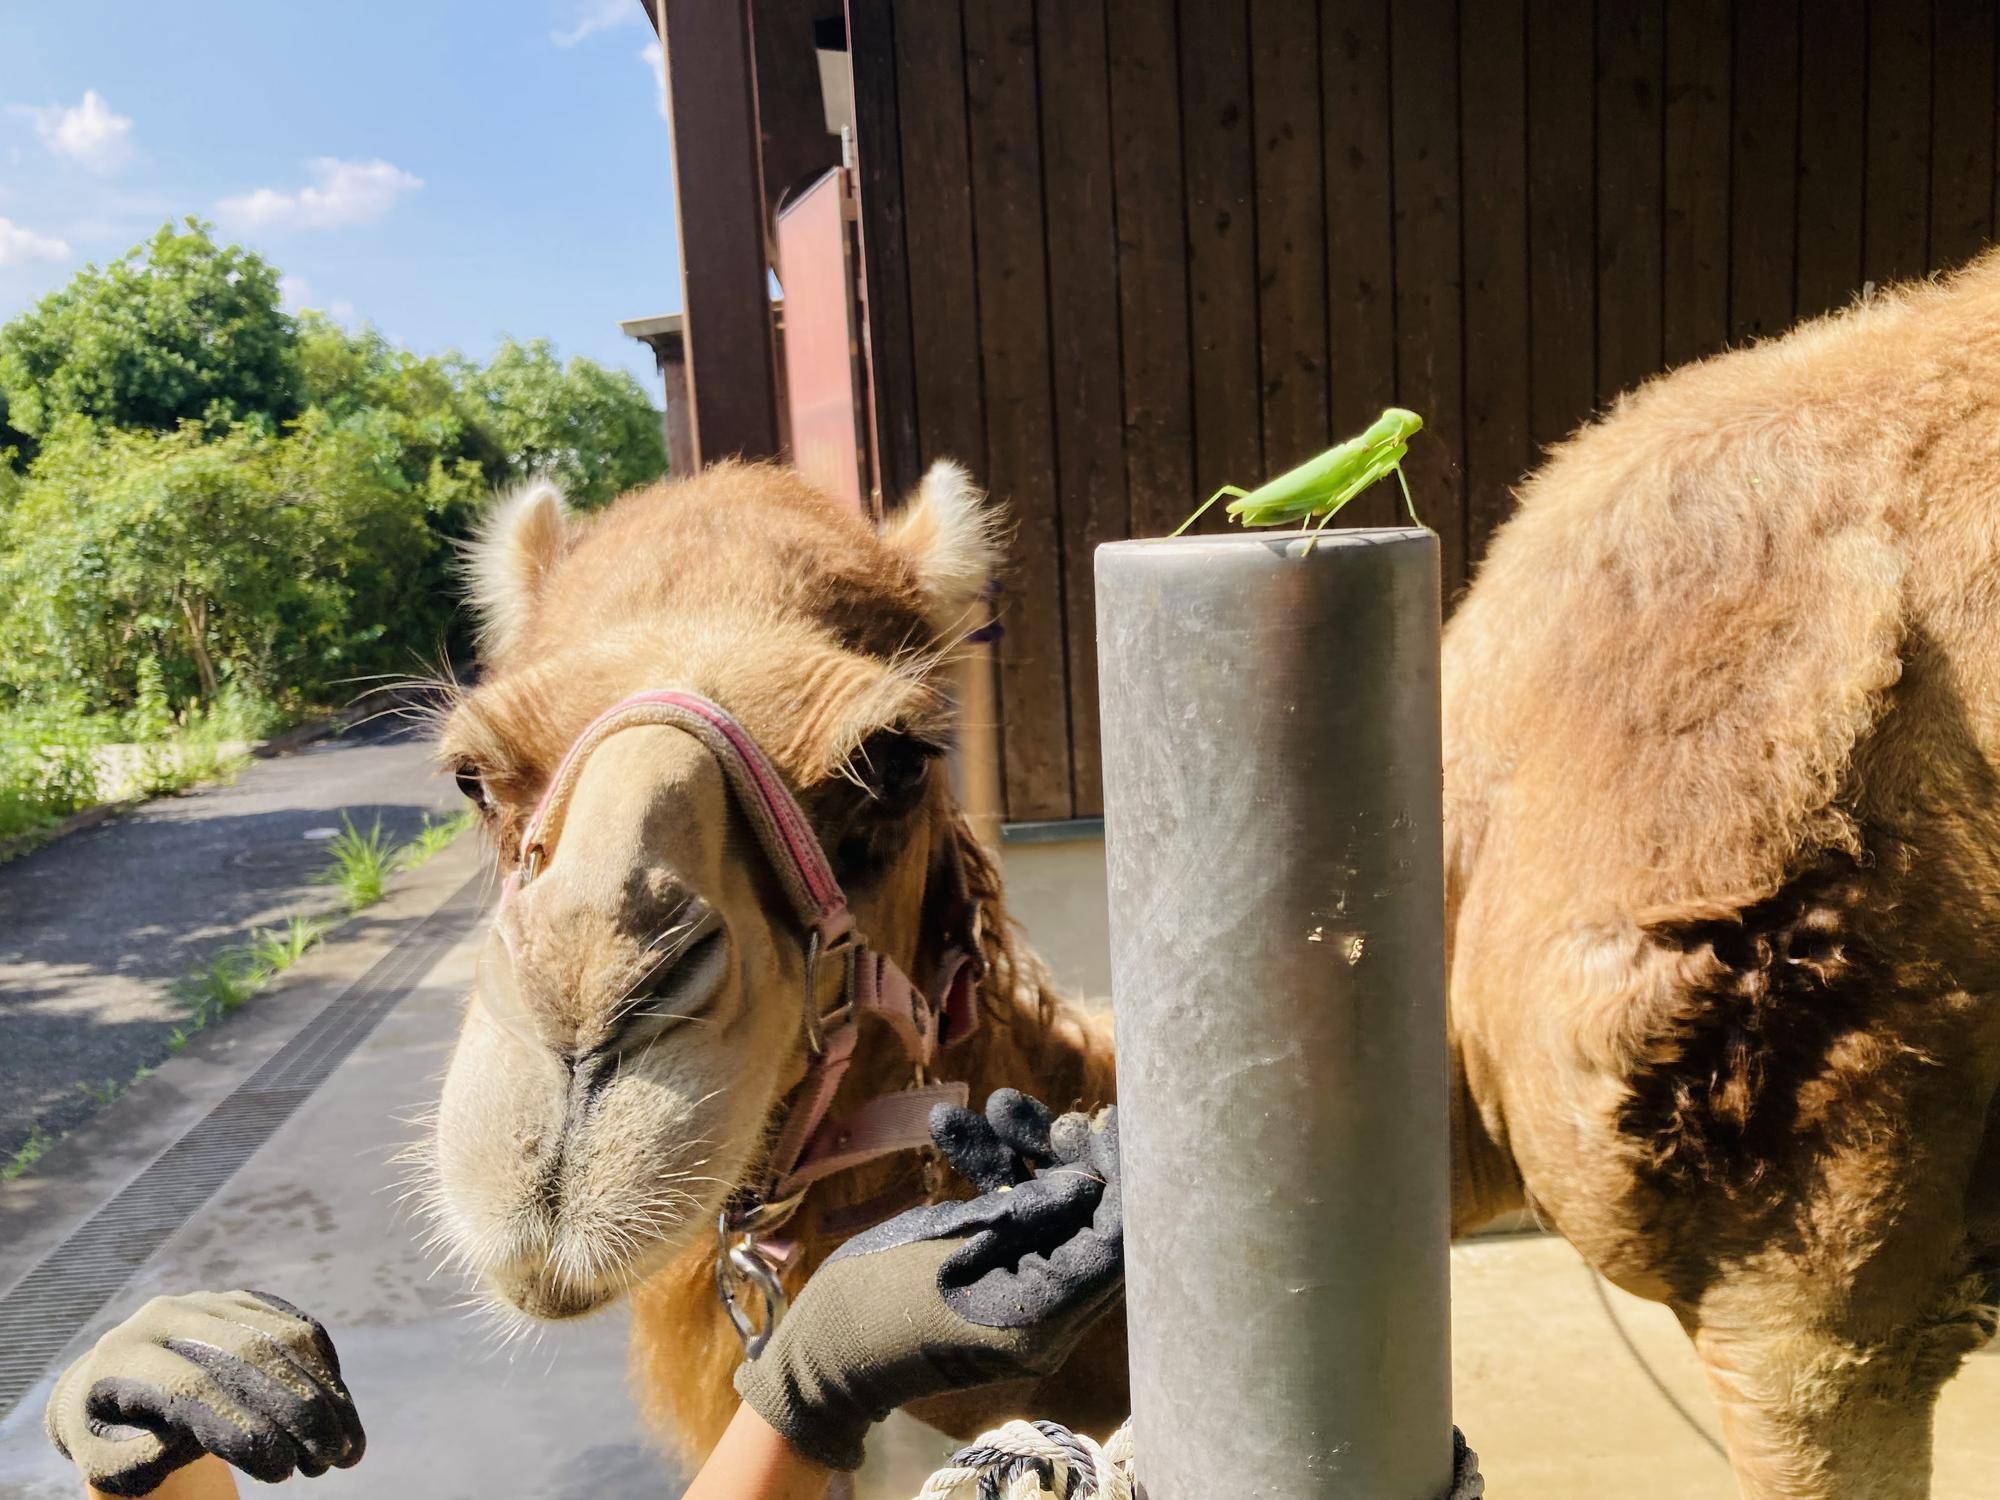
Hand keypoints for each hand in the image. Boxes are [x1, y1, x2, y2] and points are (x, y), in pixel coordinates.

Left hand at [45, 1290, 364, 1495]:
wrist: (113, 1387)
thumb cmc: (114, 1437)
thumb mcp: (110, 1461)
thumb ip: (144, 1457)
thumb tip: (198, 1439)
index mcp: (124, 1356)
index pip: (195, 1389)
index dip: (243, 1429)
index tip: (281, 1471)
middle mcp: (168, 1315)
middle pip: (247, 1357)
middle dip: (298, 1411)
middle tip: (329, 1460)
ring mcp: (210, 1301)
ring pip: (282, 1338)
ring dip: (323, 1393)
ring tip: (344, 1446)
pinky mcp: (244, 1301)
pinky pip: (296, 1327)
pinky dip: (324, 1369)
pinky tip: (339, 1410)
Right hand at [734, 1090, 1121, 1470]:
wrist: (819, 1349)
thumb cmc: (870, 1300)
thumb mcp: (944, 1242)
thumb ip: (1020, 1212)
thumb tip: (1086, 1180)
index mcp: (1043, 1319)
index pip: (1114, 1244)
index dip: (1118, 1176)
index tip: (1111, 1117)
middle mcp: (1049, 1316)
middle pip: (1087, 1222)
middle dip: (1067, 1158)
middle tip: (1041, 1115)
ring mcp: (1023, 1299)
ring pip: (1048, 1213)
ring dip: (1022, 1158)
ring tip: (994, 1106)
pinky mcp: (996, 1280)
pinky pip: (1012, 1224)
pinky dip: (991, 1178)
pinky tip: (952, 1126)